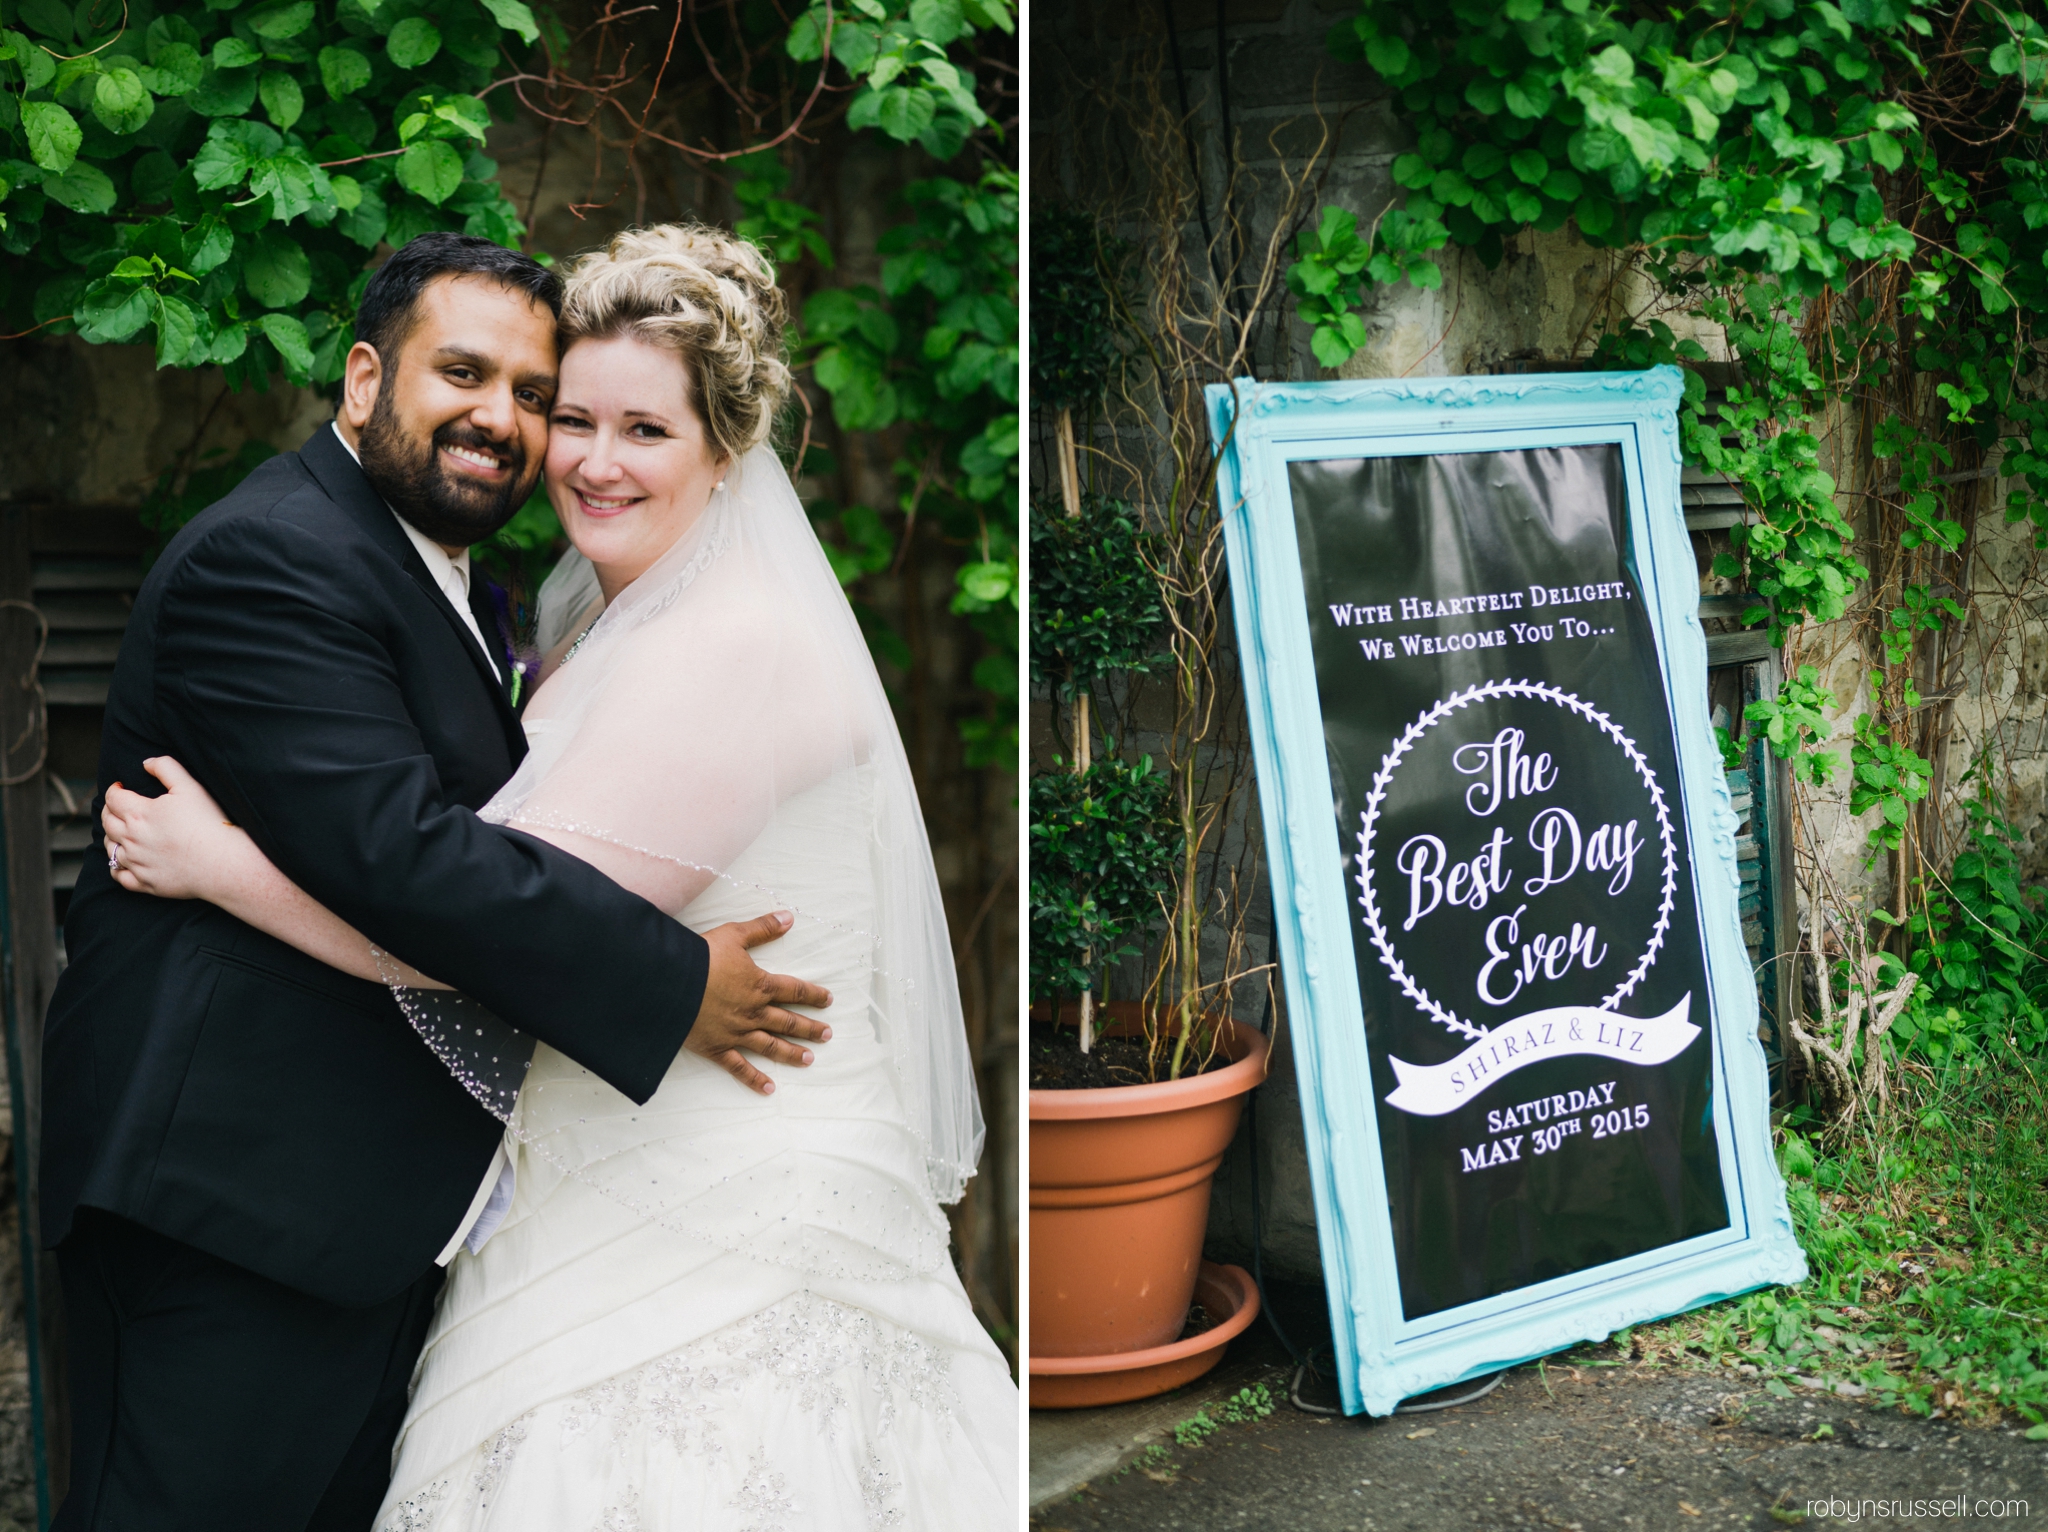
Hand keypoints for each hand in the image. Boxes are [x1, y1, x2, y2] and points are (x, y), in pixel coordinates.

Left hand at [102, 757, 244, 900]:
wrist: (223, 862)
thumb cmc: (209, 823)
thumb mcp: (190, 786)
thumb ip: (166, 768)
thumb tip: (146, 763)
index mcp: (138, 813)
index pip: (112, 798)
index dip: (114, 789)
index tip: (121, 787)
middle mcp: (131, 838)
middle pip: (107, 822)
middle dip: (110, 810)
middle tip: (121, 806)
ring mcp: (136, 863)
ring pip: (109, 847)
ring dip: (112, 836)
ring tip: (123, 831)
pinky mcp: (144, 882)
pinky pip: (118, 875)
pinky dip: (116, 867)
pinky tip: (125, 861)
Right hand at [685, 910, 832, 1095]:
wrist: (670, 983)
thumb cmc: (701, 957)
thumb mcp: (734, 935)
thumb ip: (763, 928)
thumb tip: (789, 917)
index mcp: (760, 985)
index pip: (794, 991)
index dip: (813, 995)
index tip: (828, 1001)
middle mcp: (754, 1012)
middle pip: (787, 1021)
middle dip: (809, 1028)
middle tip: (827, 1034)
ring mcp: (737, 1033)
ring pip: (771, 1046)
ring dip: (791, 1053)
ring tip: (809, 1059)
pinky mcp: (717, 1048)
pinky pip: (739, 1068)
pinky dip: (755, 1079)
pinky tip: (770, 1089)